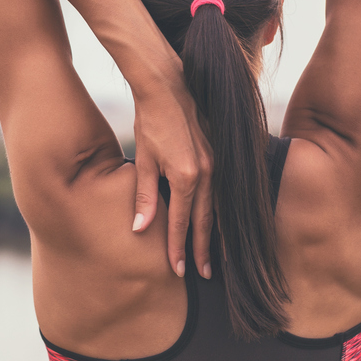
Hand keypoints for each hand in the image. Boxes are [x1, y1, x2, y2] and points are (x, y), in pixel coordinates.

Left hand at [132, 85, 213, 278]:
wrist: (169, 86)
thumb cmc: (150, 121)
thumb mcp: (142, 161)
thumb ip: (144, 197)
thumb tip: (139, 229)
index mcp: (186, 176)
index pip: (181, 222)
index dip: (178, 248)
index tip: (178, 269)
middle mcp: (207, 172)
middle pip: (205, 221)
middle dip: (203, 249)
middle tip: (203, 274)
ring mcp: (217, 163)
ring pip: (217, 207)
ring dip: (215, 233)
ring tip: (214, 255)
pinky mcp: (219, 154)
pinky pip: (221, 191)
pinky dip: (219, 210)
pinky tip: (218, 221)